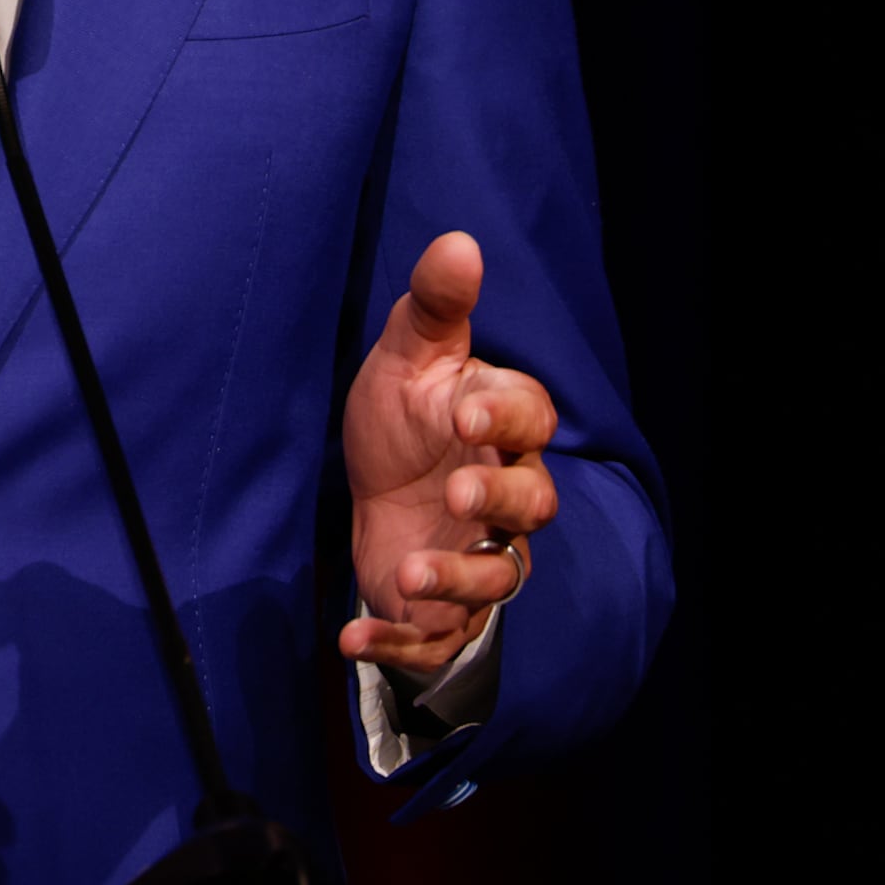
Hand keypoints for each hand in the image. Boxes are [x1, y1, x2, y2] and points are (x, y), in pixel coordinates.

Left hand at [337, 230, 558, 675]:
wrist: (377, 488)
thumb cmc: (405, 414)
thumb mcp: (408, 354)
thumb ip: (434, 304)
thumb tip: (458, 240)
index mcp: (503, 427)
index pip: (528, 420)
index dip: (503, 416)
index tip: (464, 408)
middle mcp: (505, 496)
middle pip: (533, 506)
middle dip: (499, 502)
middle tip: (458, 494)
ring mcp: (478, 555)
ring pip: (498, 577)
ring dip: (457, 580)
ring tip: (410, 574)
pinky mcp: (443, 608)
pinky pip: (435, 636)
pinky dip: (397, 643)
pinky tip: (351, 638)